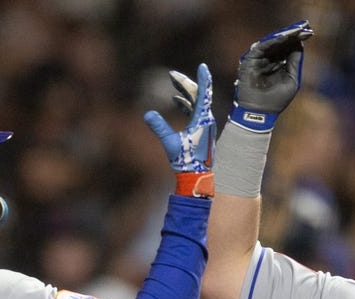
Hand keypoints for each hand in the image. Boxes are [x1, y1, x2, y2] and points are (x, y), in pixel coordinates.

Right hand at [143, 62, 214, 196]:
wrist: (196, 177)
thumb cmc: (185, 162)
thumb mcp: (171, 143)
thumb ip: (160, 128)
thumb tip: (148, 114)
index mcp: (202, 119)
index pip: (204, 94)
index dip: (203, 79)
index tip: (202, 66)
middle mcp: (206, 120)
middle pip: (197, 95)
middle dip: (185, 84)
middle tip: (172, 75)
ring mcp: (205, 125)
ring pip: (196, 103)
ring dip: (184, 92)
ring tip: (173, 82)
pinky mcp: (201, 131)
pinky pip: (194, 112)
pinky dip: (185, 104)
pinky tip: (176, 100)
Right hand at [231, 19, 313, 131]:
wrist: (260, 113)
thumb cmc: (276, 100)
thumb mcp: (292, 79)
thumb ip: (294, 62)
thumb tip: (299, 44)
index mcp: (278, 65)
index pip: (287, 49)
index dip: (296, 40)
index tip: (308, 32)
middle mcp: (268, 61)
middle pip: (280, 44)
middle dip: (291, 36)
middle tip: (303, 27)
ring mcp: (258, 60)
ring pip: (271, 43)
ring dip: (283, 36)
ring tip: (295, 31)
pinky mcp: (249, 61)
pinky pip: (261, 47)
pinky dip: (272, 41)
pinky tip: (283, 38)